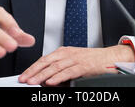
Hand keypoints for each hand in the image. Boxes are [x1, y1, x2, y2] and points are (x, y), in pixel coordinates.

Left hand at [18, 44, 134, 85]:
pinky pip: (69, 72)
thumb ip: (60, 68)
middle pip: (47, 62)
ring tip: (33, 82)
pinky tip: (51, 82)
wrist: (111, 58)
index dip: (32, 67)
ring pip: (55, 67)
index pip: (44, 59)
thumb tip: (46, 79)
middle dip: (34, 71)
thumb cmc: (93, 61)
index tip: (23, 75)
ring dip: (42, 75)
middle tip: (23, 79)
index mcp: (64, 51)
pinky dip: (59, 77)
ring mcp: (76, 59)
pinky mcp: (84, 66)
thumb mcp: (73, 61)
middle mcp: (68, 53)